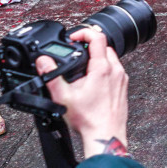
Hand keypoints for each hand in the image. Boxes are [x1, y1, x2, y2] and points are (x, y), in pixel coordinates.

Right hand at [35, 28, 128, 158]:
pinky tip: (92, 81)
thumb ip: (51, 77)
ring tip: (81, 68)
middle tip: (75, 52)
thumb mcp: (63, 97)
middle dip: (88, 46)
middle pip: (104, 46)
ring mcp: (121, 79)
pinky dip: (103, 69)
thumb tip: (43, 62)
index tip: (73, 37)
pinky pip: (114, 70)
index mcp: (102, 68)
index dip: (84, 32)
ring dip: (96, 58)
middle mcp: (115, 71)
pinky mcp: (123, 87)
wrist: (106, 135)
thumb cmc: (89, 119)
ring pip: (111, 58)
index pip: (98, 37)